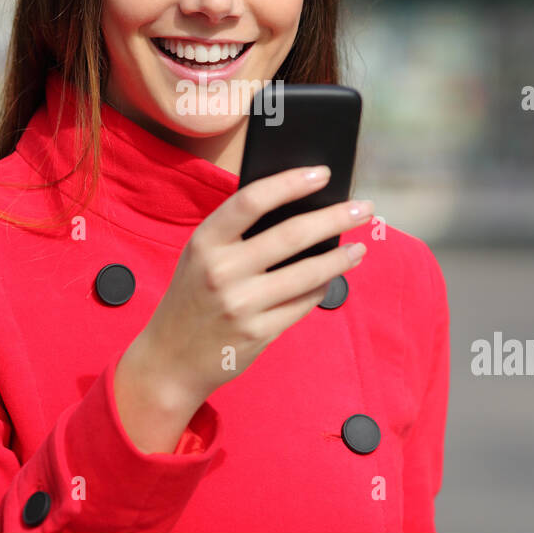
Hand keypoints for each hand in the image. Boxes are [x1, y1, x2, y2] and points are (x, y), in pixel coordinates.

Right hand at [132, 164, 371, 411]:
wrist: (170, 358)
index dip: (291, 182)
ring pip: (308, 273)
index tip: (322, 174)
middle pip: (292, 234)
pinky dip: (322, 287)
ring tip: (358, 247)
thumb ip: (237, 233)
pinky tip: (332, 278)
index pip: (252, 200)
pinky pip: (303, 303)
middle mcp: (221, 271)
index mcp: (205, 242)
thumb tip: (299, 207)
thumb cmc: (192, 296)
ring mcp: (241, 305)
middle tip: (363, 208)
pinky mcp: (258, 333)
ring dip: (340, 257)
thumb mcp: (199, 256)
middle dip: (335, 217)